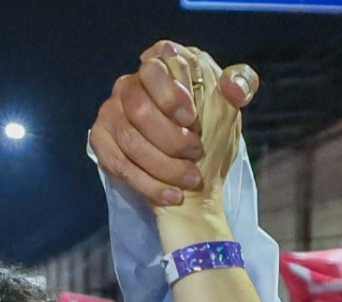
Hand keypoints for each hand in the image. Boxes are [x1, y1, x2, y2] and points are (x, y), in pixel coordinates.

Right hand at [91, 41, 258, 208]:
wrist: (193, 172)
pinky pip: (118, 165)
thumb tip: (233, 87)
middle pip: (139, 108)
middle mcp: (129, 85)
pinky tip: (172, 195)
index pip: (154, 69)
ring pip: (130, 140)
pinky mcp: (101, 142)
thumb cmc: (210, 131)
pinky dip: (149, 184)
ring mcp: (111, 113)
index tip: (191, 119)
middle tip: (195, 152)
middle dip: (171, 138)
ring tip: (190, 179)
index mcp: (160, 67)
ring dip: (164, 165)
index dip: (170, 95)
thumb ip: (240, 85)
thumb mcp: (230, 106)